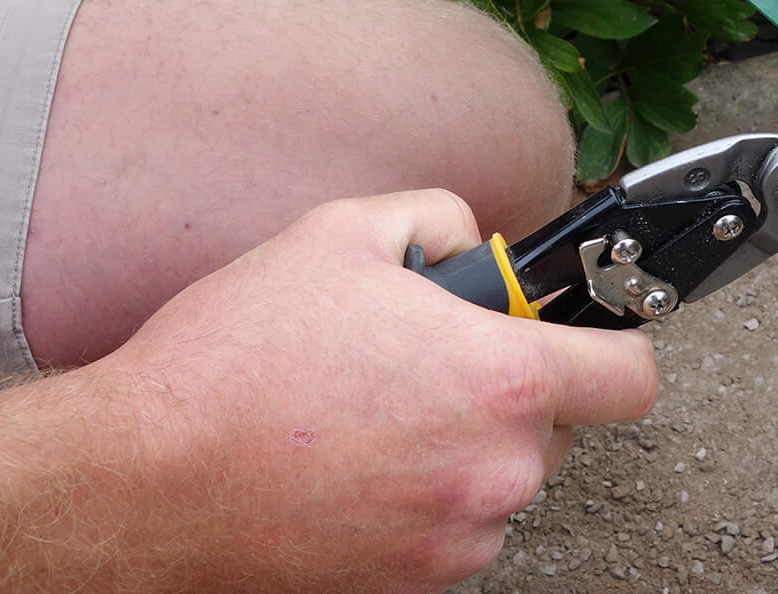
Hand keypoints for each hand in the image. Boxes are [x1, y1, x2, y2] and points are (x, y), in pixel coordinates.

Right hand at [91, 189, 659, 591]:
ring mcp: (457, 537)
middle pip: (557, 426)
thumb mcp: (341, 233)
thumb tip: (474, 242)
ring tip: (367, 414)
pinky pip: (449, 526)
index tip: (579, 336)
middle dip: (507, 389)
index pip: (631, 377)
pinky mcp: (412, 583)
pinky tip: (349, 464)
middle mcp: (496, 470)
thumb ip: (439, 219)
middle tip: (421, 360)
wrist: (145, 478)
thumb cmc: (234, 360)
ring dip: (458, 447)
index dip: (612, 345)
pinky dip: (419, 498)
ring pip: (498, 479)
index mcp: (501, 379)